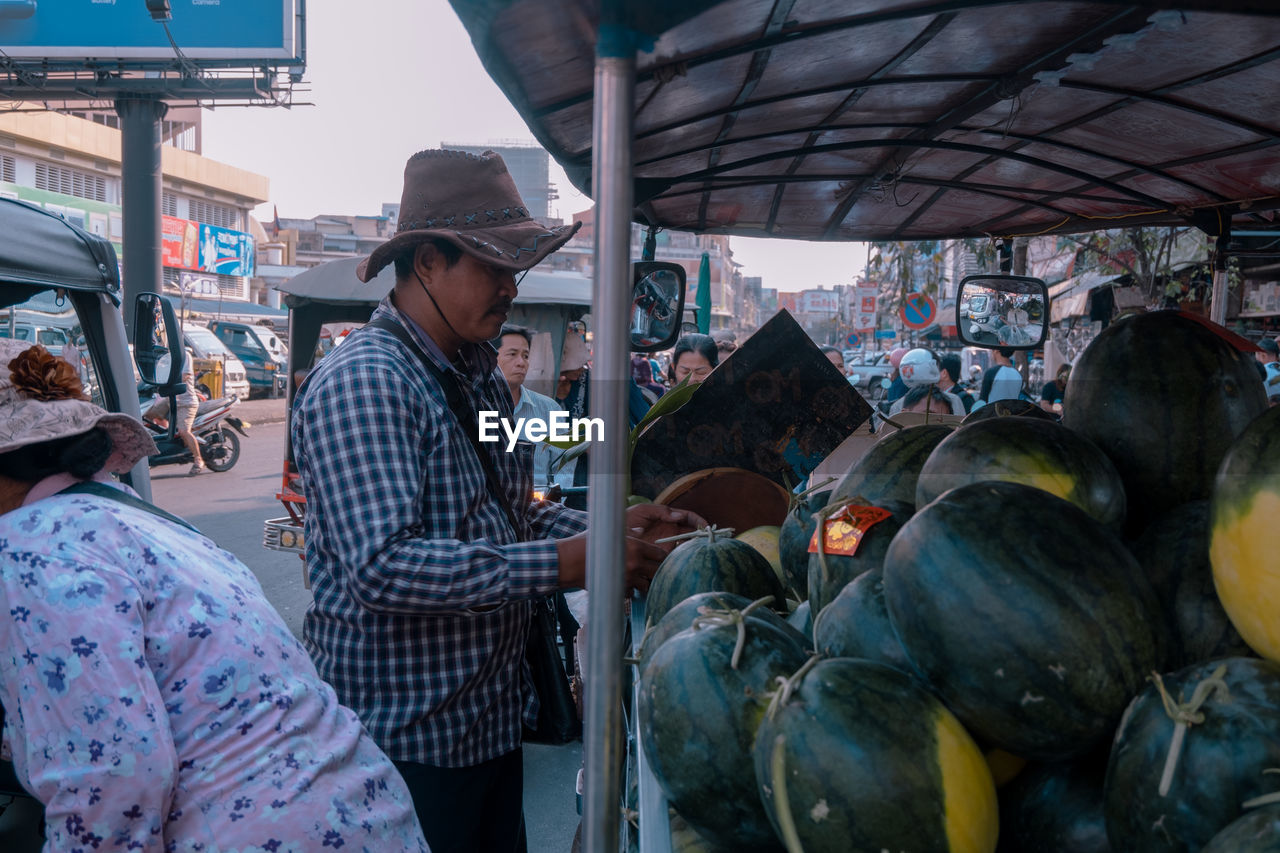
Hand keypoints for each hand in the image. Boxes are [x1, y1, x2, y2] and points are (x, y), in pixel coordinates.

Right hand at [554, 531, 668, 593]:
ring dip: (644, 581)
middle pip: (658, 571)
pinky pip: (633, 593)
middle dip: (655, 570)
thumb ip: (629, 533)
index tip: (658, 557)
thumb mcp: (610, 532)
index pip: (660, 554)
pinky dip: (631, 590)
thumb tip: (641, 530)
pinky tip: (624, 583)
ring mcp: (628, 578)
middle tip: (650, 568)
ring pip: (647, 584)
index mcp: (636, 547)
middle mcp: (635, 563)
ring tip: (637, 576)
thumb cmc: (588, 543)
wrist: (571, 562)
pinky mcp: (620, 589)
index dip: (661, 556)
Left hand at [624, 503, 706, 551]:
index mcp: (667, 518)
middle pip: (691, 532)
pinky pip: (676, 557)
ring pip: (686, 545)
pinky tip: (688, 558)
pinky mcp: (661, 555)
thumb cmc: (625, 520)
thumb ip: (660, 511)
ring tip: (703, 550)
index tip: (706, 526)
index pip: (687, 518)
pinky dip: (683, 557)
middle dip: (701, 535)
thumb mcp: (641, 511)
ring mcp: (666, 543)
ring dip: (695, 546)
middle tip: (710, 540)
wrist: (610, 538)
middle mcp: (669, 531)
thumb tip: (679, 516)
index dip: (698, 521)